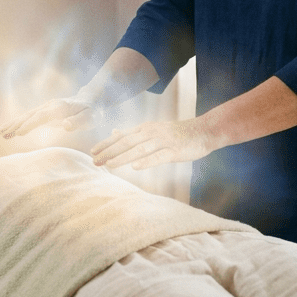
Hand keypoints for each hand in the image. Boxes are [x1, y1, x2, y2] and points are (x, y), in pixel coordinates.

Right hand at [0, 96, 97, 139]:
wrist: (91, 99)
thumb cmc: (91, 112)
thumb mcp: (89, 118)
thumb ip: (77, 122)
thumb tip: (65, 125)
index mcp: (60, 108)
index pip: (41, 116)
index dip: (30, 124)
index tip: (19, 133)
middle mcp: (50, 105)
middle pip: (30, 114)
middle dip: (16, 124)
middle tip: (3, 133)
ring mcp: (46, 107)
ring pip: (27, 115)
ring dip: (14, 123)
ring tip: (1, 132)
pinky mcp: (45, 111)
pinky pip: (30, 117)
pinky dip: (19, 122)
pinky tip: (11, 129)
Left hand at [90, 118, 214, 169]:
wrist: (203, 130)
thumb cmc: (177, 133)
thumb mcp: (153, 129)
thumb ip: (134, 133)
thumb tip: (114, 132)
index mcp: (145, 129)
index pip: (121, 136)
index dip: (106, 144)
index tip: (92, 152)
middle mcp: (151, 133)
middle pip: (126, 142)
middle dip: (109, 152)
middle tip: (94, 161)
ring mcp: (163, 141)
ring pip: (139, 150)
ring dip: (122, 157)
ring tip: (109, 165)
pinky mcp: (174, 151)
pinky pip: (158, 157)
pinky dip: (146, 162)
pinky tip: (135, 167)